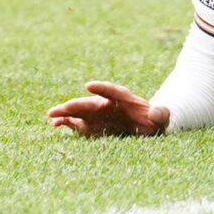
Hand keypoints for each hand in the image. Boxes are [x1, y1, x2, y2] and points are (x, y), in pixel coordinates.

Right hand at [47, 79, 167, 136]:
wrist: (146, 127)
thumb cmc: (155, 121)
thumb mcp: (162, 118)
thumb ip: (161, 114)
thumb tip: (155, 112)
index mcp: (125, 99)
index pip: (113, 91)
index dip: (102, 88)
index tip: (89, 86)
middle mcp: (107, 104)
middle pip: (91, 102)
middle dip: (77, 104)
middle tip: (64, 106)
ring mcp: (97, 114)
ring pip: (79, 111)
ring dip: (66, 112)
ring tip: (51, 114)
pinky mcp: (91, 125)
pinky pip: (76, 123)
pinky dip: (66, 122)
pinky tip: (55, 124)